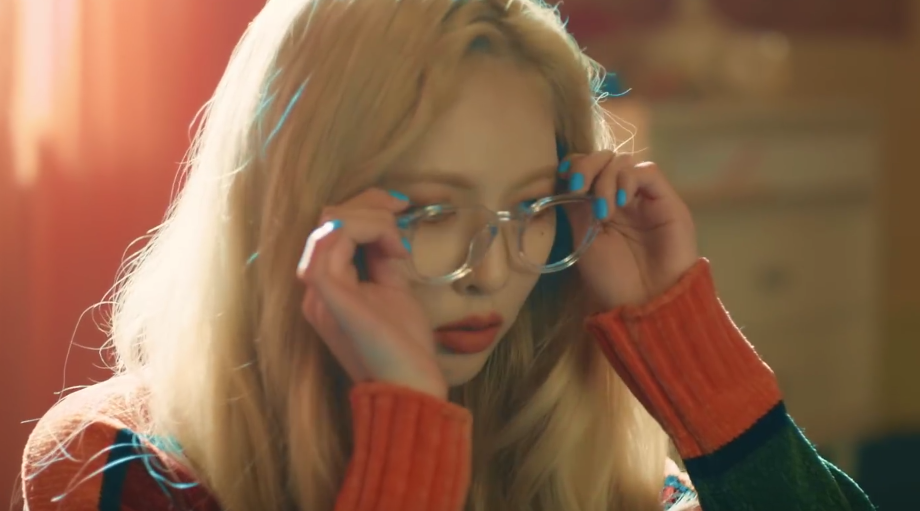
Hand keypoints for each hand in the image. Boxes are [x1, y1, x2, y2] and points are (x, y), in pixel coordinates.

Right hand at [296, 188, 447, 398]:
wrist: (409, 385)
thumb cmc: (403, 345)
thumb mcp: (391, 289)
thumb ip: (380, 258)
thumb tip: (384, 227)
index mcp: (326, 285)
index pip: (331, 225)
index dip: (365, 205)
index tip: (401, 207)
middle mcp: (314, 287)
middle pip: (327, 217)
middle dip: (370, 205)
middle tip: (403, 214)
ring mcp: (317, 293)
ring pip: (330, 224)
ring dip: (373, 221)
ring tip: (401, 247)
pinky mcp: (328, 298)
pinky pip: (328, 245)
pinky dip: (363, 233)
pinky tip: (392, 250)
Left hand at [562, 151, 697, 308]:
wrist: (645, 302)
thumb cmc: (612, 279)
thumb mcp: (583, 241)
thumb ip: (576, 208)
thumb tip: (566, 178)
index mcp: (598, 205)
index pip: (587, 168)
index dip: (575, 166)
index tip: (564, 179)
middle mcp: (621, 197)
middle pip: (603, 159)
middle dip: (587, 166)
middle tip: (578, 188)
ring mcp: (644, 197)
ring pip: (623, 162)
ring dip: (605, 180)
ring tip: (603, 212)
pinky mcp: (666, 200)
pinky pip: (647, 171)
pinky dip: (628, 180)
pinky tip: (621, 203)